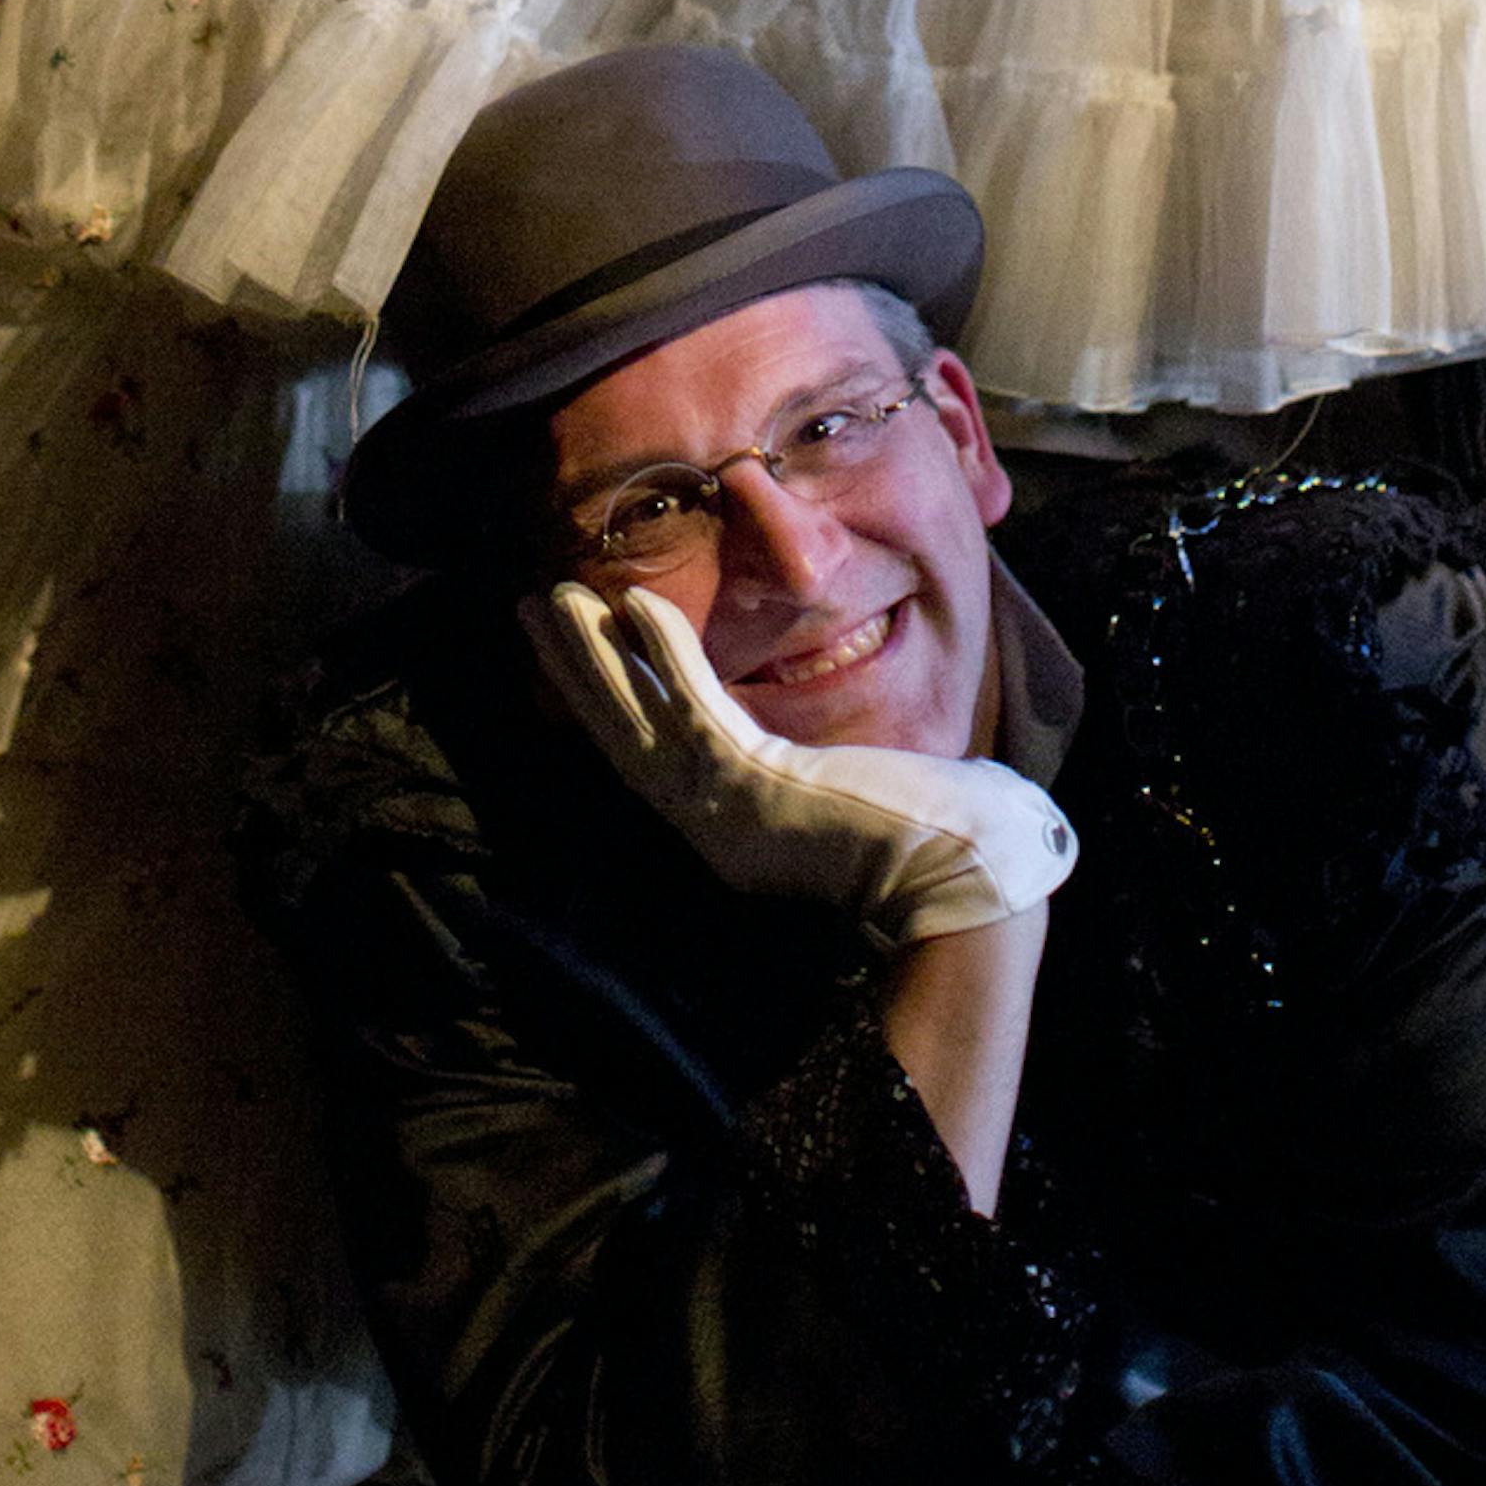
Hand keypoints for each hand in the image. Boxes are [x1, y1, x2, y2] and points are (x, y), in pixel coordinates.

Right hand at [533, 579, 1078, 944]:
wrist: (956, 883)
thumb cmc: (924, 836)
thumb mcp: (838, 796)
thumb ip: (800, 766)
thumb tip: (797, 735)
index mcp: (727, 827)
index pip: (645, 751)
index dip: (600, 699)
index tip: (570, 649)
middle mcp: (709, 821)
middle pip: (618, 733)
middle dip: (571, 670)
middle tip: (529, 609)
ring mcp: (723, 806)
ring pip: (635, 719)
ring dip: (588, 657)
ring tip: (551, 602)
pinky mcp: (751, 785)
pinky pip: (692, 707)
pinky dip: (660, 655)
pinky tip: (628, 605)